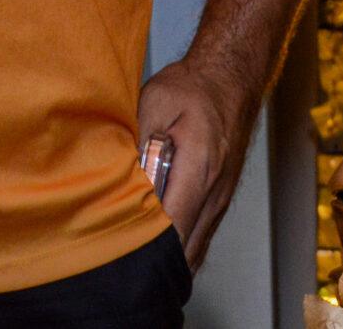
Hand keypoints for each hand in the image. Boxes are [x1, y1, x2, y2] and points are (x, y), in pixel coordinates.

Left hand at [136, 55, 259, 270]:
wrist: (230, 81)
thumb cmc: (192, 89)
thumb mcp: (155, 101)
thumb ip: (136, 139)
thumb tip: (112, 172)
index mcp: (200, 168)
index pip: (173, 228)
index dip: (144, 248)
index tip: (117, 253)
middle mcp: (214, 193)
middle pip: (184, 252)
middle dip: (151, 262)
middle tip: (116, 260)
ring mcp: (220, 202)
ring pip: (193, 252)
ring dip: (165, 258)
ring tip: (130, 255)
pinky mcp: (219, 204)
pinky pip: (198, 240)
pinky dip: (177, 248)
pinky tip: (153, 242)